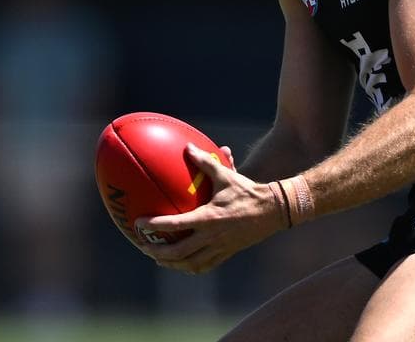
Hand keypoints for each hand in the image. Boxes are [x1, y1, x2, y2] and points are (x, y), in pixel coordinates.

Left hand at [136, 143, 284, 274]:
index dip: (155, 226)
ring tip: (158, 258)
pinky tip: (182, 264)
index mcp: (208, 218)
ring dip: (171, 263)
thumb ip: (205, 161)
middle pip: (179, 252)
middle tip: (143, 246)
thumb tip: (187, 147)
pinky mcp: (227, 253)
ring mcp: (220, 247)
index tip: (139, 224)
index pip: (176, 225)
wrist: (274, 210)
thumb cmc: (248, 190)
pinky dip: (190, 267)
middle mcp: (212, 236)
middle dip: (157, 252)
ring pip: (190, 263)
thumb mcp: (226, 175)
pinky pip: (204, 265)